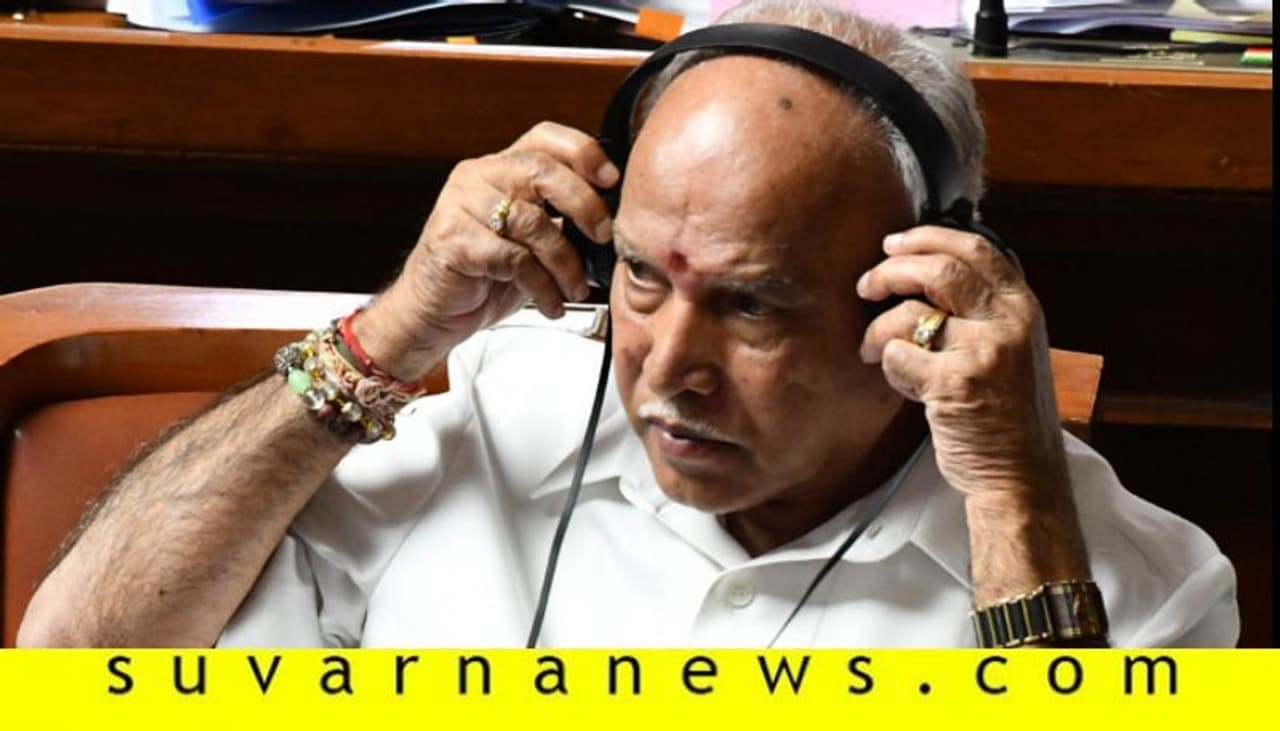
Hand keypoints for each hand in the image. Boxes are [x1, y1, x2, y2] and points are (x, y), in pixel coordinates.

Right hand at [354, 122, 619, 380]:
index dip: (582, 152)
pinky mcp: (452, 241)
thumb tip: (612, 219)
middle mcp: (478, 177)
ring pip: (531, 221)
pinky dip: (541, 286)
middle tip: (603, 236)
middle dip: (583, 204)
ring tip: (574, 288)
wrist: (433, 311)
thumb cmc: (485, 275)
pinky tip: (550, 304)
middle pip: (541, 170)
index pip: (544, 138)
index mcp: (500, 168)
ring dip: (564, 261)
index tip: (611, 180)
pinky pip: (513, 259)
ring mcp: (460, 206)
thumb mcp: (531, 242)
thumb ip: (560, 219)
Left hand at [856, 225, 1068, 503]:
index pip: (976, 249)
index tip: (892, 243)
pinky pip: (898, 355)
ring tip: (870, 347)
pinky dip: (888, 366)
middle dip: (890, 271)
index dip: (927, 237)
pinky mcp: (955, 385)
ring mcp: (984, 353)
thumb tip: (940, 264)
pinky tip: (900, 383)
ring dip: (877, 328)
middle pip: (938, 269)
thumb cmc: (1007, 414)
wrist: (1021, 475)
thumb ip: (988, 309)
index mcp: (1023, 308)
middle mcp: (1009, 323)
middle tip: (866, 287)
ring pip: (910, 312)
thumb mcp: (1014, 349)